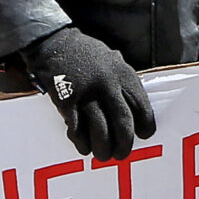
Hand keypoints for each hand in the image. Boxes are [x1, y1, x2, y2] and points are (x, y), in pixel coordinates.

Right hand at [23, 26, 155, 161]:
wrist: (53, 42)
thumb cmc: (86, 55)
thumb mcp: (113, 60)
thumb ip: (124, 83)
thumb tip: (135, 113)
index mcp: (123, 74)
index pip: (142, 107)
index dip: (145, 126)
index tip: (143, 135)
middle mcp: (107, 84)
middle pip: (123, 123)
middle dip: (124, 144)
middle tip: (121, 154)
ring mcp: (85, 93)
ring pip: (100, 130)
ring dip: (102, 148)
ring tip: (103, 156)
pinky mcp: (65, 100)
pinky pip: (76, 128)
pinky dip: (81, 142)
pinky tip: (84, 147)